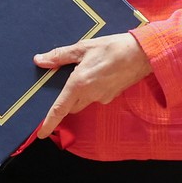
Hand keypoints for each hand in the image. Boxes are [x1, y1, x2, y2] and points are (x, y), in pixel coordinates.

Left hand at [33, 32, 151, 137]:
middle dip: (64, 101)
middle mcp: (90, 95)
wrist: (141, 54)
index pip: (60, 109)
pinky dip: (90, 90)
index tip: (41, 134)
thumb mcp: (82, 48)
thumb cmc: (111, 48)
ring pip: (83, 102)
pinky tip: (95, 74)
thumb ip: (59, 56)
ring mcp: (103, 98)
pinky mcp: (112, 96)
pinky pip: (95, 97)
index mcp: (79, 84)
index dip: (49, 123)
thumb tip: (39, 60)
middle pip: (71, 107)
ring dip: (77, 94)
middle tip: (60, 84)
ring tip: (80, 73)